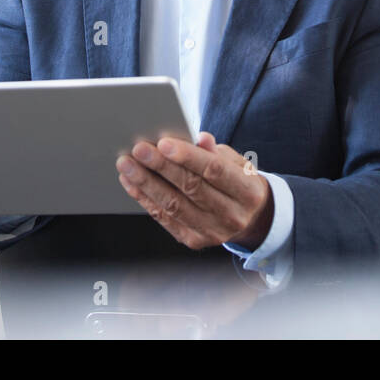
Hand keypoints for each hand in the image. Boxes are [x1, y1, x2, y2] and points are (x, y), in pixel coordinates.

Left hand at [116, 132, 272, 250]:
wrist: (252, 219)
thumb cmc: (238, 182)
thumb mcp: (237, 163)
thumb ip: (216, 152)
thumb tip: (199, 138)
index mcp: (247, 191)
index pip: (214, 171)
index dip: (188, 156)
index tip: (163, 142)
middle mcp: (232, 216)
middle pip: (191, 188)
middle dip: (161, 167)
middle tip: (138, 150)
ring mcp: (212, 232)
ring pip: (173, 205)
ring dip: (146, 183)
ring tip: (127, 165)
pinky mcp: (194, 241)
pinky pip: (165, 219)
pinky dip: (145, 199)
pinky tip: (131, 183)